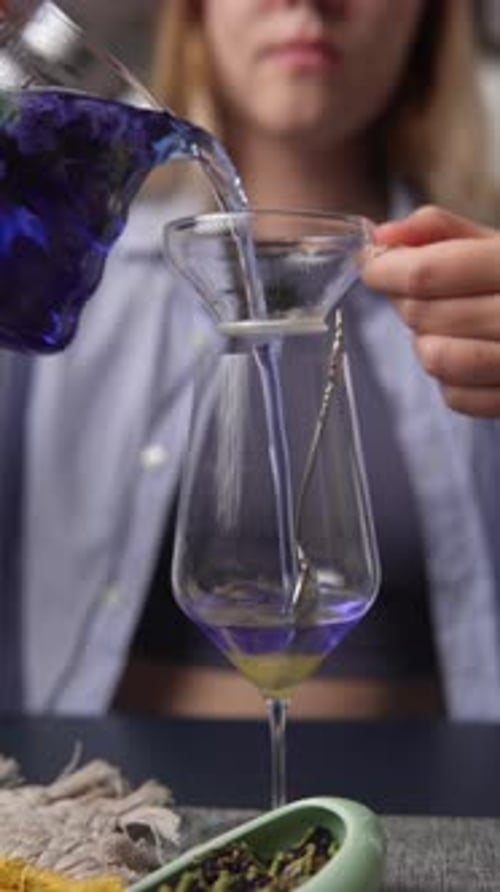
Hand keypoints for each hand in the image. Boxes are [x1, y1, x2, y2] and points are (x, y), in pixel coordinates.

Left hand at [362, 205, 499, 417]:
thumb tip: (384, 235)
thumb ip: (445, 232)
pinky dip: (447, 379)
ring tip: (439, 325)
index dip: (386, 269)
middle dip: (405, 301)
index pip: (430, 273)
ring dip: (423, 340)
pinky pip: (457, 397)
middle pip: (426, 315)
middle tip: (411, 290)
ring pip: (437, 359)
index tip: (372, 265)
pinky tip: (464, 354)